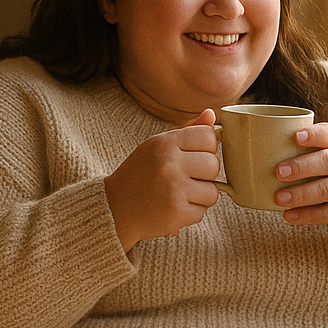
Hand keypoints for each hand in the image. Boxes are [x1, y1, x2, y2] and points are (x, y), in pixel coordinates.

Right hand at [104, 110, 220, 251]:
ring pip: (212, 191)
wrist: (114, 208)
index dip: (206, 148)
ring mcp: (174, 189)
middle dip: (204, 174)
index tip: (193, 157)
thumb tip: (211, 114)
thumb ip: (186, 131)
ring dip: (199, 196)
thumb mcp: (156, 146)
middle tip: (184, 178)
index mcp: (164, 143)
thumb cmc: (139, 174)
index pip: (208, 136)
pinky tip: (173, 208)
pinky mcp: (177, 213)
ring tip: (178, 194)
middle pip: (214, 164)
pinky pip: (202, 212)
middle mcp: (169, 164)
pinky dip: (191, 213)